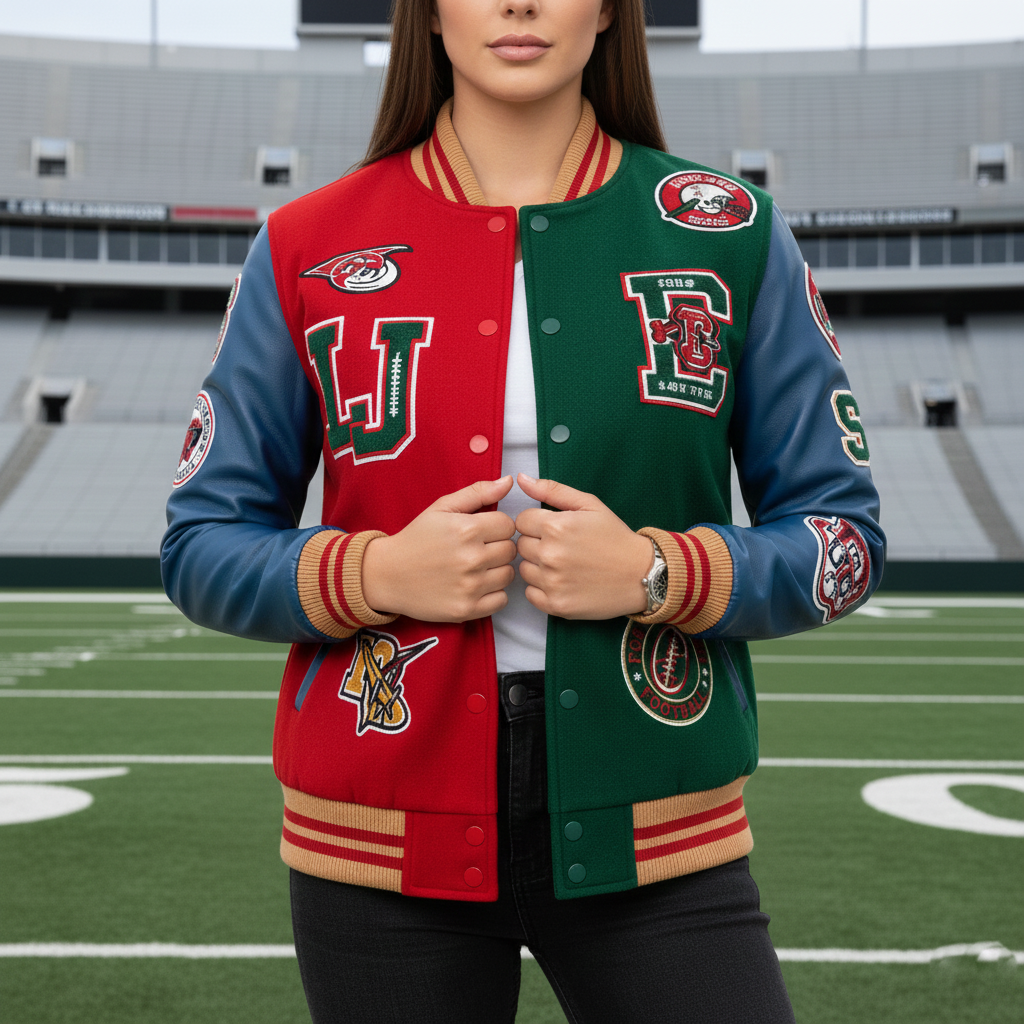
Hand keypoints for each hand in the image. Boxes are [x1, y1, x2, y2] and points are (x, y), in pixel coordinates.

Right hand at [361, 477, 516, 621]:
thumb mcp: (442, 508)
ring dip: (497, 570)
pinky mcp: (467, 609)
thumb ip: (478, 493)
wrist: (387, 574)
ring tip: (475, 567)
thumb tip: (509, 481)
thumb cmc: (416, 538)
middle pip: (511, 550)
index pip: (509, 525)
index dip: (497, 526)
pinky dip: (492, 593)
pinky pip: (502, 599)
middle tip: (477, 549)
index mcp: (467, 529)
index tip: (482, 531)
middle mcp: (471, 558)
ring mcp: (470, 586)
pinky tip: (475, 586)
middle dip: (498, 547)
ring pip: (509, 574)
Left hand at [514, 474, 651, 619]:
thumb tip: (520, 479)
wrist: (642, 574)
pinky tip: (562, 582)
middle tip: (563, 547)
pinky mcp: (556, 605)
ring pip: (523, 569)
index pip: (521, 521)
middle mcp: (550, 555)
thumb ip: (552, 490)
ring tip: (564, 565)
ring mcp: (552, 582)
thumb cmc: (615, 537)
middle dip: (537, 543)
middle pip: (521, 545)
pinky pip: (530, 594)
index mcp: (556, 526)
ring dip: (538, 566)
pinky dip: (541, 588)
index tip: (554, 529)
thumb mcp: (589, 505)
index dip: (536, 523)